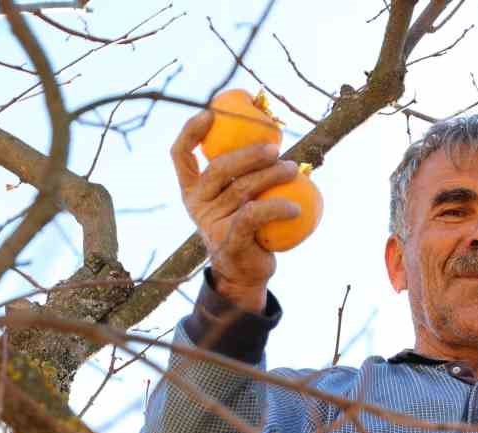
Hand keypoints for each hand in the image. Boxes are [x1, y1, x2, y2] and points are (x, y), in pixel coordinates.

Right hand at [171, 109, 301, 312]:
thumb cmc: (246, 227)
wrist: (243, 273)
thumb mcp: (236, 199)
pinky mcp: (229, 240)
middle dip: (248, 153)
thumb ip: (243, 173)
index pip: (180, 155)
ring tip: (293, 169)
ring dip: (273, 175)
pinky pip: (255, 215)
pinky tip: (297, 206)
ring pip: (242, 190)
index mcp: (193, 189)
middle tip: (275, 148)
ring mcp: (211, 223)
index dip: (191, 132)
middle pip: (219, 168)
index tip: (211, 114)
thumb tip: (273, 135)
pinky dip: (278, 207)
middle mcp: (197, 204)